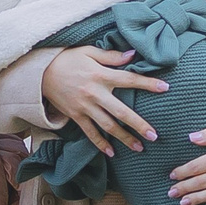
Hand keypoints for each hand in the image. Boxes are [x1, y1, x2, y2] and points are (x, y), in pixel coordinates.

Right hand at [39, 46, 165, 155]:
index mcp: (100, 75)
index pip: (128, 79)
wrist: (40, 73)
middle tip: (154, 136)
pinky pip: (90, 133)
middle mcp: (94, 93)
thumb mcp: (89, 52)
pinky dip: (100, 144)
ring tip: (139, 148)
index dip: (147, 83)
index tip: (165, 88)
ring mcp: (84, 107)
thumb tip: (133, 55)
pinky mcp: (75, 116)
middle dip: (138, 124)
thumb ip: (111, 56)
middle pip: (121, 111)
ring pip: (108, 126)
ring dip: (124, 138)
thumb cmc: (67, 59)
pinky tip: (111, 152)